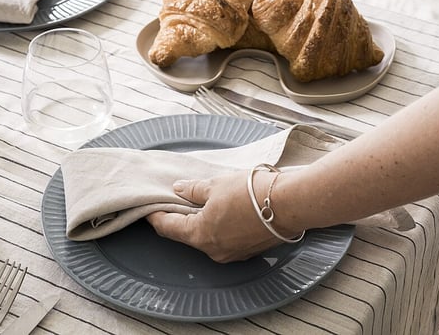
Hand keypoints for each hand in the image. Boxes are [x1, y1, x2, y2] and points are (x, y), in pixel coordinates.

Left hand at [146, 170, 288, 262]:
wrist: (290, 204)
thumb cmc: (252, 193)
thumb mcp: (215, 185)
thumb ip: (193, 190)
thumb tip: (178, 189)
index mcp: (200, 235)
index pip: (167, 228)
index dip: (155, 216)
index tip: (148, 207)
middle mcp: (213, 250)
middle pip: (186, 234)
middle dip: (179, 218)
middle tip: (173, 200)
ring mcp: (231, 254)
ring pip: (206, 237)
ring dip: (200, 222)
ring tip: (199, 201)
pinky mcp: (247, 251)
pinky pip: (224, 239)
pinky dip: (218, 226)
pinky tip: (222, 210)